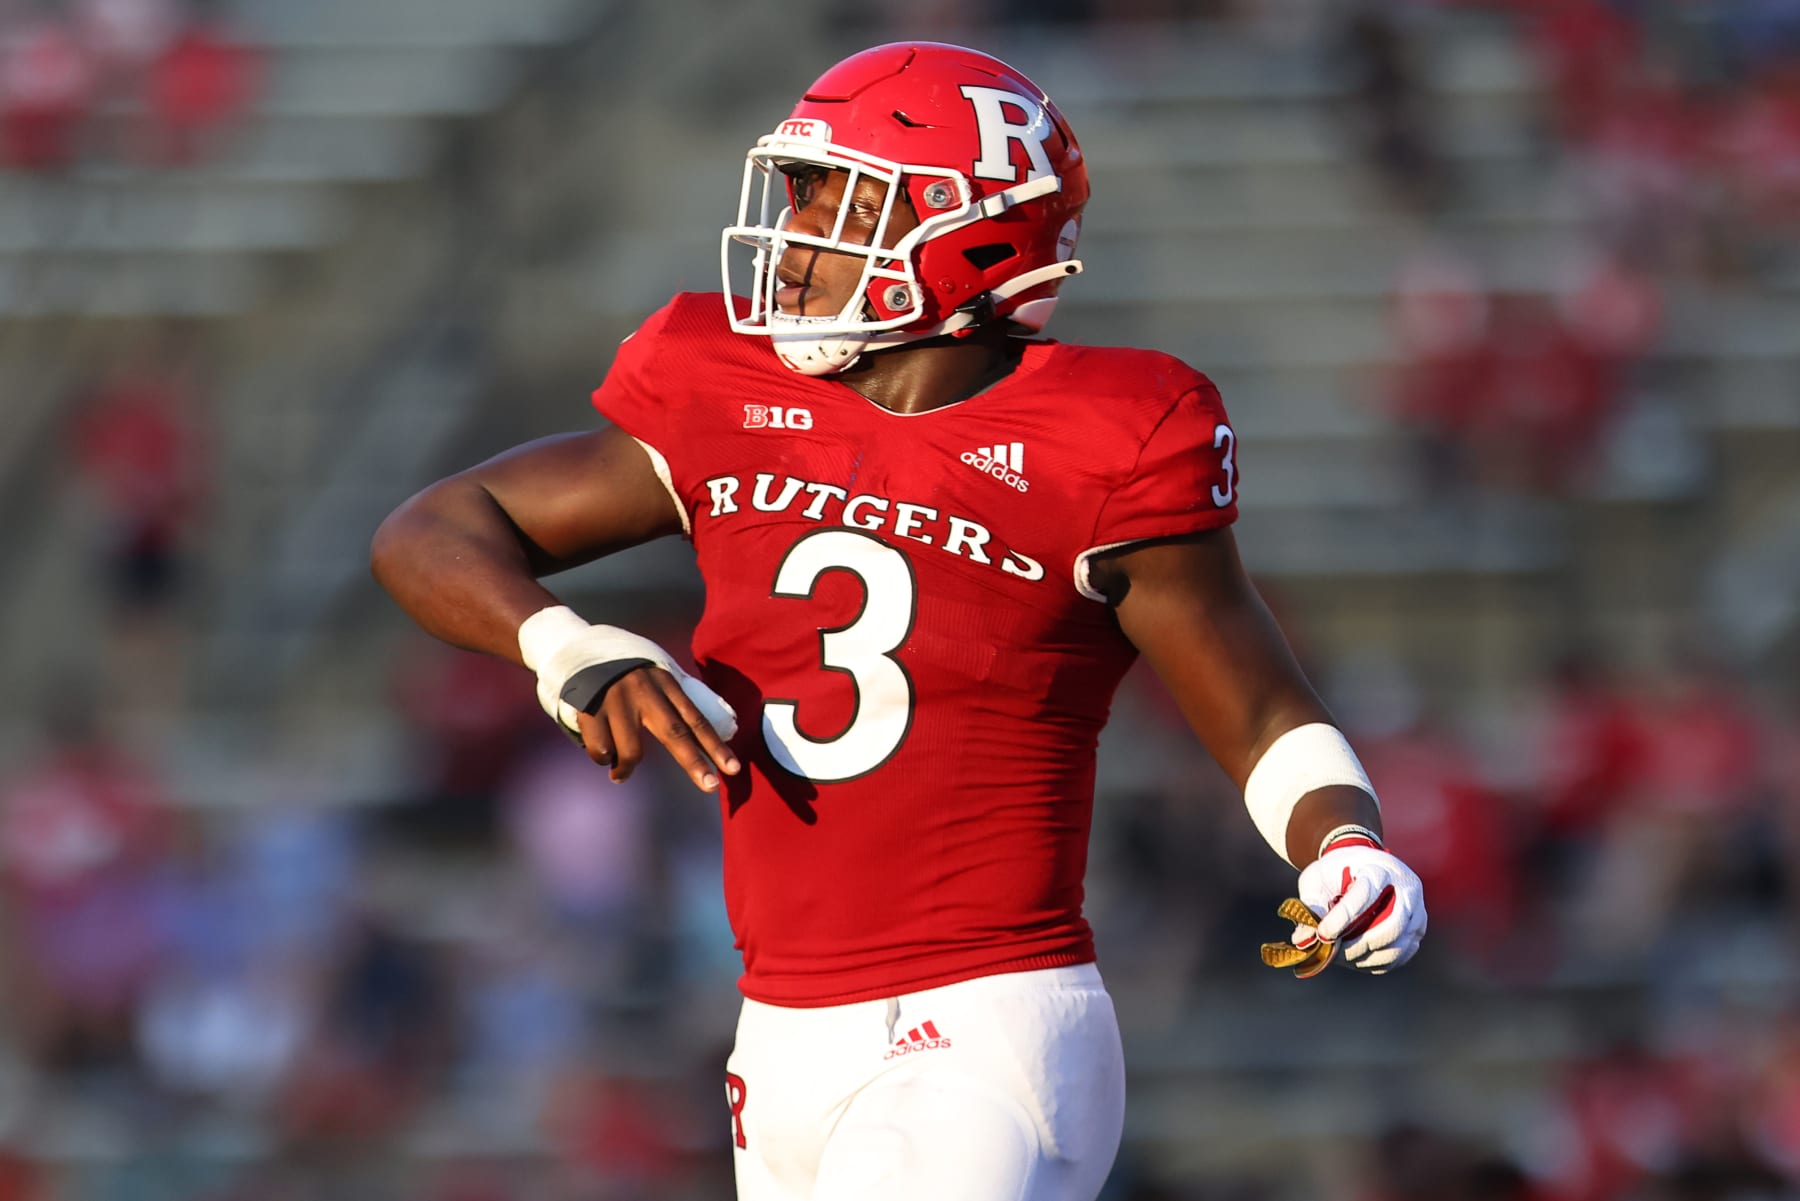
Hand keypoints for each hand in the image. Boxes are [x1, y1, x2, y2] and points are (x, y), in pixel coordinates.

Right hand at [518, 607, 739, 792]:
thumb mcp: (655, 674)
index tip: (733, 768)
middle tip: (710, 786)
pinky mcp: (589, 709)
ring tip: (620, 774)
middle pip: (674, 732)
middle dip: (694, 762)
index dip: (715, 745)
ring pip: (631, 750)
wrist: (576, 649)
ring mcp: (615, 700)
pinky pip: (601, 750)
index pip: (695, 718)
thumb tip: (714, 730)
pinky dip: (602, 758)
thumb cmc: (625, 670)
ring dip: (626, 768)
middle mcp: (644, 691)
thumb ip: (677, 699)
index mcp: (664, 682)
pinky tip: (600, 753)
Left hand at [1293, 836, 1426, 973]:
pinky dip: (1376, 963)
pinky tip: (1355, 960)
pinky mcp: (1417, 929)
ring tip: (1341, 957)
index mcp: (1380, 868)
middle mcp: (1406, 888)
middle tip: (1333, 952)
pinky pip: (1400, 955)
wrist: (1361, 864)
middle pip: (1392, 924)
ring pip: (1399, 944)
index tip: (1323, 934)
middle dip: (1359, 944)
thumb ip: (1310, 906)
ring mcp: (1417, 910)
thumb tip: (1303, 941)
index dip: (1343, 918)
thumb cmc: (1336, 871)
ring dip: (1367, 957)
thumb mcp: (1318, 878)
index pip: (1365, 895)